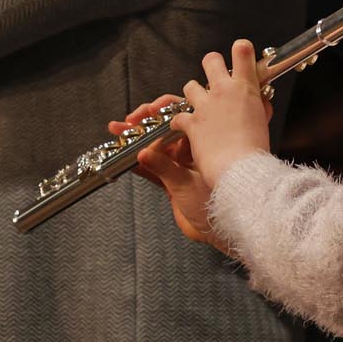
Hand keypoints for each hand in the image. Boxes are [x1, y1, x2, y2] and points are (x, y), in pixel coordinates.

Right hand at [111, 95, 227, 251]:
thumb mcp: (187, 183)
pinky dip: (138, 161)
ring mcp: (181, 166)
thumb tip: (144, 153)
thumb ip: (164, 169)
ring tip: (118, 131)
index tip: (147, 111)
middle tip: (129, 120)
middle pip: (165, 130)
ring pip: (156, 147)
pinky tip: (124, 155)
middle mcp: (193, 151)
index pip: (182, 118)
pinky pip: (153, 167)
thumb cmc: (220, 202)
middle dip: (145, 123)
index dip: (163, 112)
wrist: (223, 230)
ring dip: (136, 139)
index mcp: (205, 142)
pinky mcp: (172, 181)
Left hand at [171, 39, 272, 183]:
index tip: (241, 52)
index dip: (241, 49)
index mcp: (246, 88)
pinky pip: (179, 116)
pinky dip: (181, 123)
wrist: (241, 169)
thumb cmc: (256, 151)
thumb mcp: (264, 123)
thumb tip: (260, 102)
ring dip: (194, 94)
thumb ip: (259, 108)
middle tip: (215, 75)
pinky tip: (186, 130)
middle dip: (212, 65)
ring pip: (191, 85)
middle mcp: (223, 91)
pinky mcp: (191, 122)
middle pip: (211, 60)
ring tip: (199, 106)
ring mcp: (205, 105)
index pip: (242, 52)